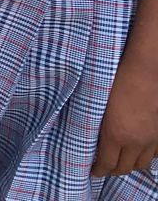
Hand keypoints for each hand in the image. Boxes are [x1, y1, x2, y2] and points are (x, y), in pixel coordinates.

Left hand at [93, 54, 157, 176]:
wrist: (146, 70)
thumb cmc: (117, 80)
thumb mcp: (99, 103)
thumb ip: (98, 123)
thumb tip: (91, 135)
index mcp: (115, 134)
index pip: (107, 163)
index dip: (98, 170)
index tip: (92, 171)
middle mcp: (135, 141)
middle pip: (125, 168)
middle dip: (112, 171)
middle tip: (103, 168)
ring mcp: (151, 139)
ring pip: (141, 164)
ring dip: (129, 166)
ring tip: (120, 162)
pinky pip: (154, 155)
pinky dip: (145, 157)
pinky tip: (138, 152)